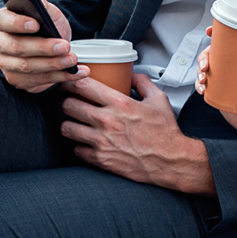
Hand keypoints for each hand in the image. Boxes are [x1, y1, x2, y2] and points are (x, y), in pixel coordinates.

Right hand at [0, 0, 89, 92]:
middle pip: (17, 47)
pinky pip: (39, 80)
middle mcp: (0, 43)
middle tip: (64, 46)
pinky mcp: (17, 80)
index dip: (17, 23)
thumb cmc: (45, 26)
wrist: (48, 45)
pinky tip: (75, 72)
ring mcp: (6, 64)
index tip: (35, 24)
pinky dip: (61, 77)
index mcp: (3, 21)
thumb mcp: (46, 11)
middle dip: (43, 48)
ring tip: (72, 60)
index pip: (3, 21)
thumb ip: (41, 6)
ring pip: (28, 67)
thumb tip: (39, 5)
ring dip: (53, 64)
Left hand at [59, 74, 214, 194]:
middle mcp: (106, 121)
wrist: (170, 161)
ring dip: (68, 124)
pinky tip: (84, 142)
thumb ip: (143, 83)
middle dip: (66, 102)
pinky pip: (76, 149)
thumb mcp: (159, 100)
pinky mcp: (101, 159)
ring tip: (73, 123)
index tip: (68, 82)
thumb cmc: (165, 133)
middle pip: (68, 105)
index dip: (70, 82)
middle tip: (69, 103)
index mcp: (119, 103)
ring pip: (67, 128)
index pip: (83, 86)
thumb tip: (132, 75)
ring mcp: (101, 141)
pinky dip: (78, 146)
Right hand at [195, 38, 236, 144]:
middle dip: (203, 57)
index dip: (218, 34)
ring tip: (203, 80)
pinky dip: (199, 85)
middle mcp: (232, 69)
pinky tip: (202, 89)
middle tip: (205, 66)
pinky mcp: (216, 93)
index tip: (210, 31)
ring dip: (198, 71)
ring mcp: (223, 80)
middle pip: (212, 54)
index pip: (231, 44)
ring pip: (205, 69)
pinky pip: (203, 85)